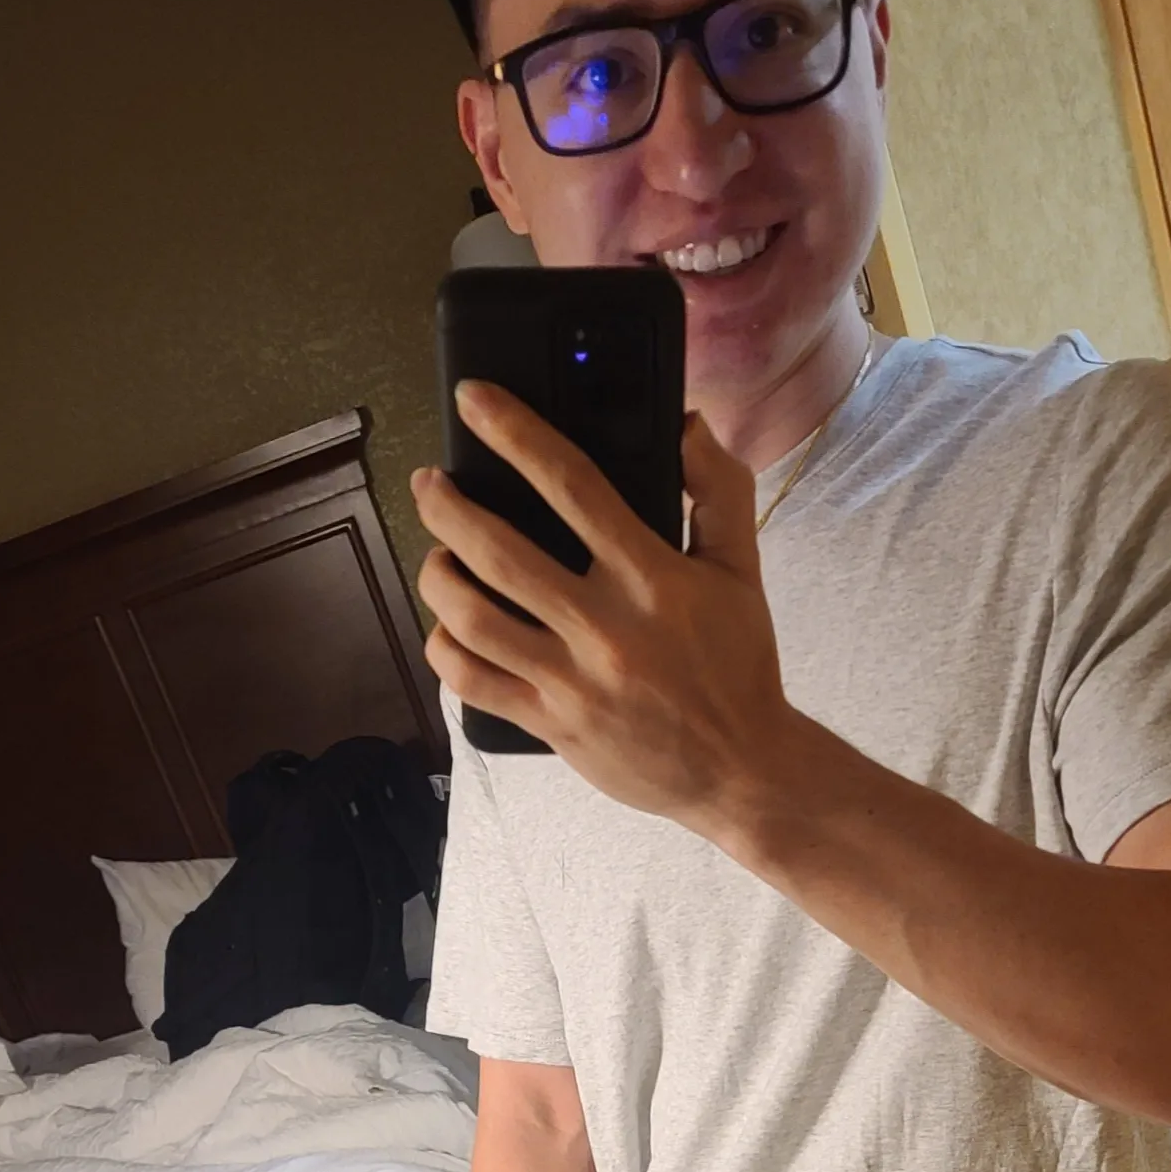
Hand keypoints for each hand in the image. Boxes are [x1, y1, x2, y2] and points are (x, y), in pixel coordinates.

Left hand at [411, 381, 795, 836]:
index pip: (573, 486)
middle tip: (428, 482)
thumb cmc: (739, 664)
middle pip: (499, 552)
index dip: (516, 433)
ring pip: (472, 618)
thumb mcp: (742, 570)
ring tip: (436, 553)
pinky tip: (446, 625)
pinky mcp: (551, 724)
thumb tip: (685, 422)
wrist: (741, 769)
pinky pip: (473, 683)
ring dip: (437, 575)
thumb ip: (718, 489)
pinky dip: (445, 648)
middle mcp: (606, 627)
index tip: (475, 401)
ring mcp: (573, 681)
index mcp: (653, 578)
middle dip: (447, 507)